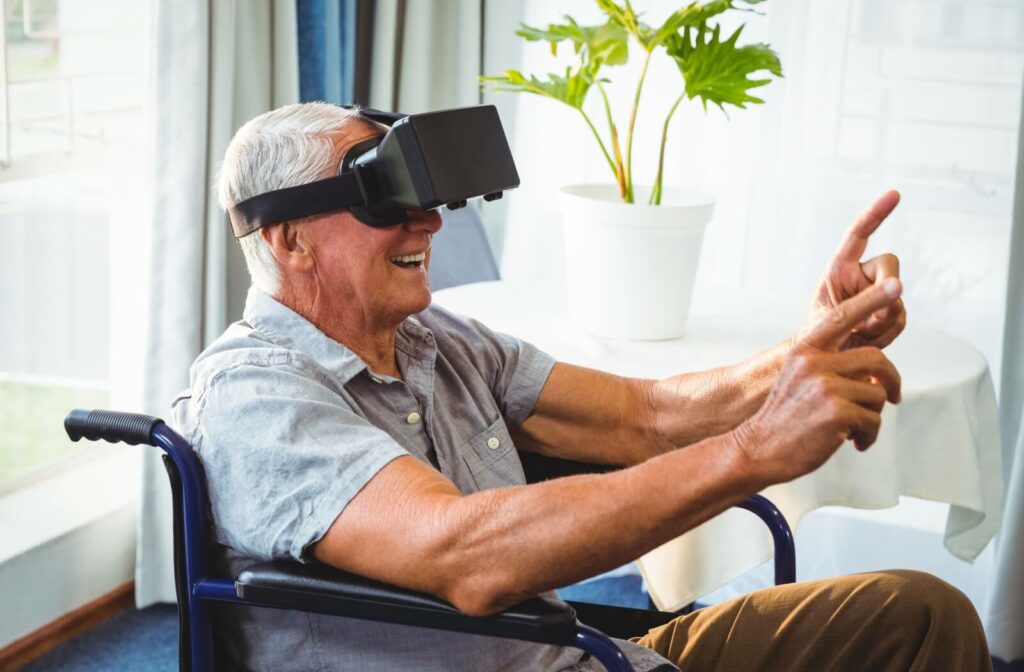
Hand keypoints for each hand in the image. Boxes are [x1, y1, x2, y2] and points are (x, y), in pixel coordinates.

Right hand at [735, 279, 902, 483]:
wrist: (759, 449)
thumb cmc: (785, 418)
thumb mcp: (799, 378)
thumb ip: (831, 366)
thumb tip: (875, 374)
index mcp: (806, 350)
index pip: (843, 317)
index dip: (871, 300)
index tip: (895, 284)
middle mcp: (815, 363)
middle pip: (876, 360)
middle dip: (890, 381)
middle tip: (893, 397)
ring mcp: (826, 387)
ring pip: (877, 394)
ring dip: (872, 416)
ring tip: (854, 430)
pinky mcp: (837, 413)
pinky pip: (874, 420)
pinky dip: (868, 435)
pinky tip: (852, 442)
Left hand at [804, 190, 905, 349]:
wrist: (825, 361)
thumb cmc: (818, 336)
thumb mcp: (834, 318)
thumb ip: (864, 303)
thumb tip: (898, 286)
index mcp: (839, 269)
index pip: (858, 235)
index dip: (876, 214)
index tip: (894, 195)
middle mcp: (860, 276)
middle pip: (890, 264)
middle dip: (885, 288)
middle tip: (871, 315)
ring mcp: (876, 293)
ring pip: (898, 296)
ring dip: (882, 319)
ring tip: (858, 333)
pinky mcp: (888, 311)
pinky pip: (901, 316)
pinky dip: (888, 332)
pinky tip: (869, 338)